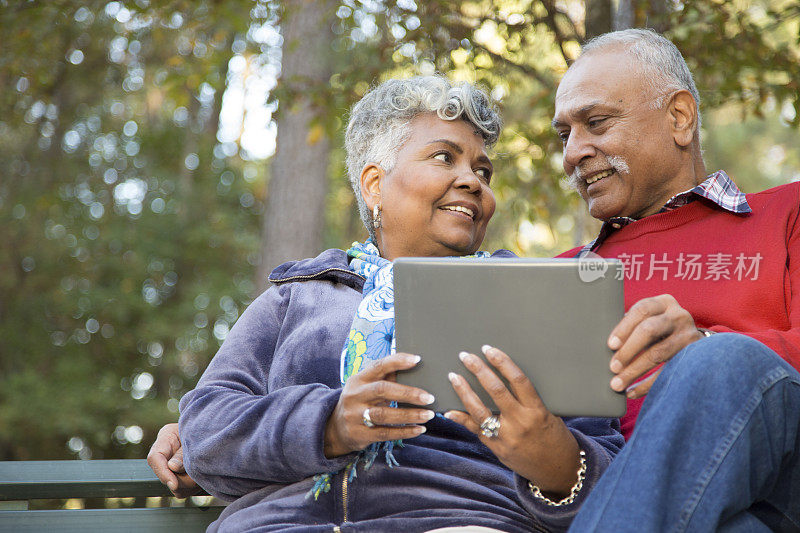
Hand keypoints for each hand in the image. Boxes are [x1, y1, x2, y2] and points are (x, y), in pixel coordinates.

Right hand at [147, 423, 202, 497]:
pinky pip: (184, 491)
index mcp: (165, 439)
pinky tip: (203, 476)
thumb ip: (183, 452)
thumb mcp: (193, 435)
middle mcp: (166, 455)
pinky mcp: (181, 478)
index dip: (163, 473)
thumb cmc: (204, 429)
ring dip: (190, 484)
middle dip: (182, 479)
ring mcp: (173, 468)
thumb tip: (172, 467)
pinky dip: (193, 488)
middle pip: (165, 477)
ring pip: (176, 488)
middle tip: (200, 472)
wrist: (214, 430)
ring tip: (204, 471)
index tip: (174, 484)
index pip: (155, 458)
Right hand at [324, 353, 435, 457]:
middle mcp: (354, 396)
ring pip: (384, 414)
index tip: (417, 360)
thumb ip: (385, 378)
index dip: (397, 361)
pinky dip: (404, 431)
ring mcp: (354, 416)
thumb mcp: (366, 386)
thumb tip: (414, 367)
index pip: (378, 366)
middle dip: (408, 393)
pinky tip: (419, 429)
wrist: (335, 428)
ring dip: (409, 415)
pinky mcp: (359, 434)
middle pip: (382, 390)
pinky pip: (385, 433)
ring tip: (428, 415)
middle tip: (429, 398)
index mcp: (358, 379)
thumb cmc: (360, 401)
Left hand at [444, 346, 580, 496]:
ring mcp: (507, 437)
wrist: (558, 471)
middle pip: (496, 390)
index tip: (489, 349)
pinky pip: (476, 431)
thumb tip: (506, 379)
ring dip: (464, 391)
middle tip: (466, 356)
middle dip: (479, 370)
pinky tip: (449, 410)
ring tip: (454, 376)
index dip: (502, 362)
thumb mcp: (549, 415)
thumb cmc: (555, 438)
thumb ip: (528, 400)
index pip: (518, 380)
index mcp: (537, 411)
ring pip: (480, 410)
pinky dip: (461, 419)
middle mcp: (520, 423)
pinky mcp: (497, 449)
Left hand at [608, 294, 702, 398]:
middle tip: (612, 367)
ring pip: (658, 354)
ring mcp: (689, 336)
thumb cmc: (659, 329)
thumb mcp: (649, 320)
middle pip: (650, 330)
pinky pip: (668, 373)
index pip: (641, 310)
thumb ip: (632, 327)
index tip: (610, 345)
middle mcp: (679, 316)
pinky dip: (647, 385)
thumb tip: (607, 348)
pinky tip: (632, 392)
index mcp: (663, 303)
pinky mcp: (693, 357)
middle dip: (628, 350)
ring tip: (617, 384)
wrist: (692, 339)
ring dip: (634, 371)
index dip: (624, 328)